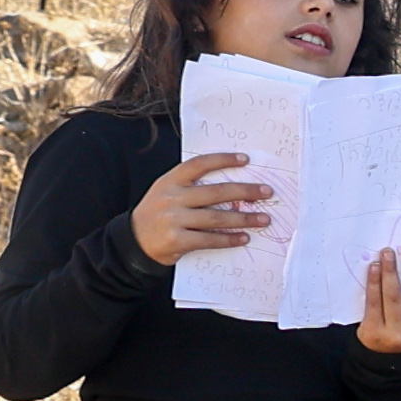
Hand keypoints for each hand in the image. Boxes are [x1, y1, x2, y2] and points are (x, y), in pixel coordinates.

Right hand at [130, 151, 267, 267]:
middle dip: (245, 192)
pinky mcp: (176, 240)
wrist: (133, 241)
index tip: (246, 160)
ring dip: (244, 218)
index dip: (223, 160)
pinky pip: (209, 239)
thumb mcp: (167, 192)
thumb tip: (234, 186)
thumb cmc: (158, 214)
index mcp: (170, 181)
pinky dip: (229, 238)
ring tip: (264, 219)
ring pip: (216, 217)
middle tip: (267, 192)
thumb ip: (191, 186)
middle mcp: (171, 197)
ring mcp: (173, 219)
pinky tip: (244, 237)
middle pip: (216, 192)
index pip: (199, 164)